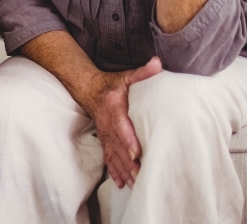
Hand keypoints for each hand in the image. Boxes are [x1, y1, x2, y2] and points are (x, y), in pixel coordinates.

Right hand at [80, 57, 161, 188]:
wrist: (88, 89)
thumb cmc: (113, 84)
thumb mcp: (126, 76)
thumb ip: (143, 72)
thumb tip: (158, 63)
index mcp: (113, 107)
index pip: (121, 125)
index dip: (128, 139)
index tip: (137, 152)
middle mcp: (106, 123)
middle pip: (117, 145)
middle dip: (128, 162)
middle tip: (140, 175)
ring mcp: (104, 133)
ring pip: (112, 154)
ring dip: (122, 170)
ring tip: (134, 183)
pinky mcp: (104, 140)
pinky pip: (107, 158)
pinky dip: (114, 171)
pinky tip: (121, 184)